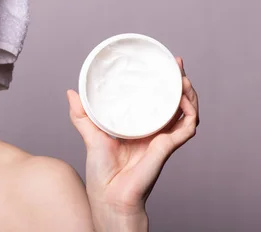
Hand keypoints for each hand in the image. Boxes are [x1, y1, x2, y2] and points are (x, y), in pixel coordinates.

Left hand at [67, 57, 198, 228]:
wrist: (108, 196)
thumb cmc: (102, 172)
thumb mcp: (90, 135)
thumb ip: (81, 115)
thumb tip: (71, 92)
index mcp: (141, 128)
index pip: (157, 101)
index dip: (163, 84)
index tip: (162, 65)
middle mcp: (156, 132)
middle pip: (176, 103)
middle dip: (180, 83)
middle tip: (177, 64)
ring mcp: (163, 140)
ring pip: (187, 113)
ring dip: (189, 94)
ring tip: (184, 79)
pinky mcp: (166, 148)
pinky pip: (186, 129)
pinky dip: (189, 114)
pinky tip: (185, 101)